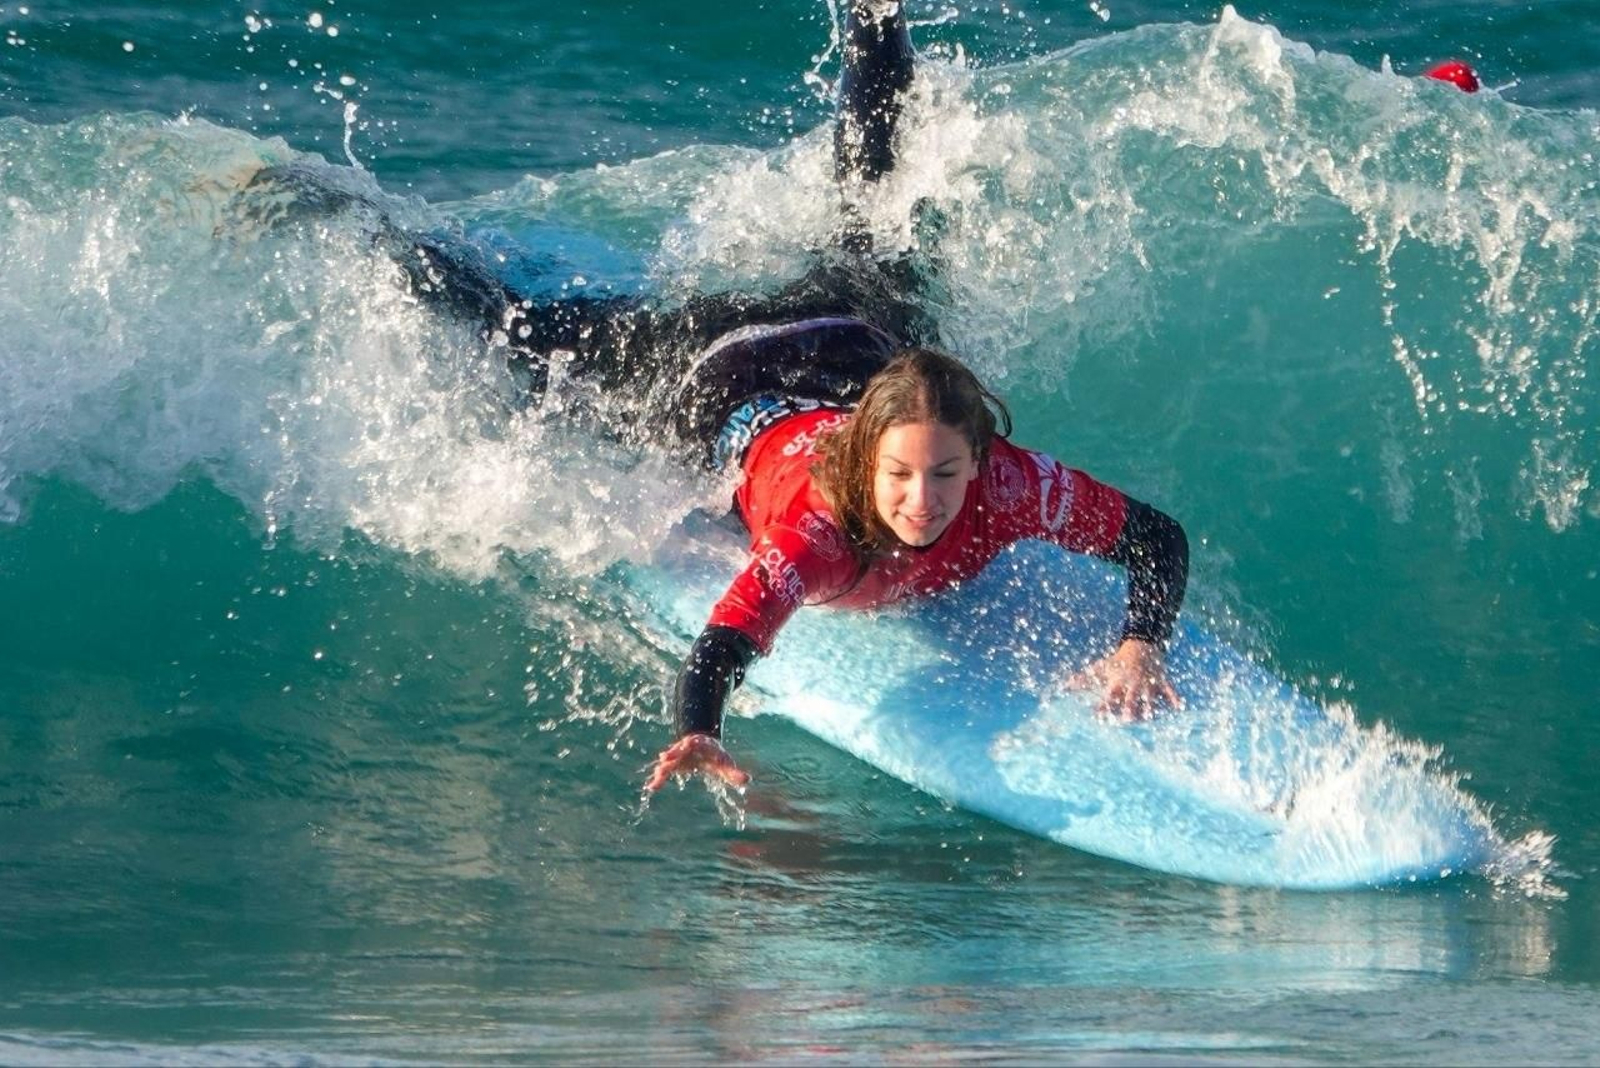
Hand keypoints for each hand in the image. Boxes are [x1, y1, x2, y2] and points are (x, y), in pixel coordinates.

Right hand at [644, 733, 750, 791]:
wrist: (701, 747)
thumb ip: (733, 773)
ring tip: (658, 773)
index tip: (687, 743)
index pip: (695, 742)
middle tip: (665, 758)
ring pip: (669, 760)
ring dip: (664, 766)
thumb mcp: (724, 764)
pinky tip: (652, 788)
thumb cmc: (715, 756)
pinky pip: (665, 772)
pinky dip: (659, 779)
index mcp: (700, 745)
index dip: (691, 743)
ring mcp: (678, 756)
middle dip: (672, 754)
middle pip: (678, 749)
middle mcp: (686, 748)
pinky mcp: (673, 765)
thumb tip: (747, 780)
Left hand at [1066, 638, 1181, 721]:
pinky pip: (1169, 689)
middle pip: (1130, 697)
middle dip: (1129, 707)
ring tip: (1150, 717)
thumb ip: (1083, 679)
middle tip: (1127, 720)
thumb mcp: (1100, 669)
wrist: (1141, 646)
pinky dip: (1174, 697)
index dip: (1103, 706)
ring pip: (1150, 696)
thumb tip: (1063, 686)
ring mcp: (1148, 682)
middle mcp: (1132, 684)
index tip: (1097, 717)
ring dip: (1150, 706)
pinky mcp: (1161, 681)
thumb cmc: (1118, 662)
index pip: (1109, 697)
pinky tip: (1180, 707)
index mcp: (1118, 683)